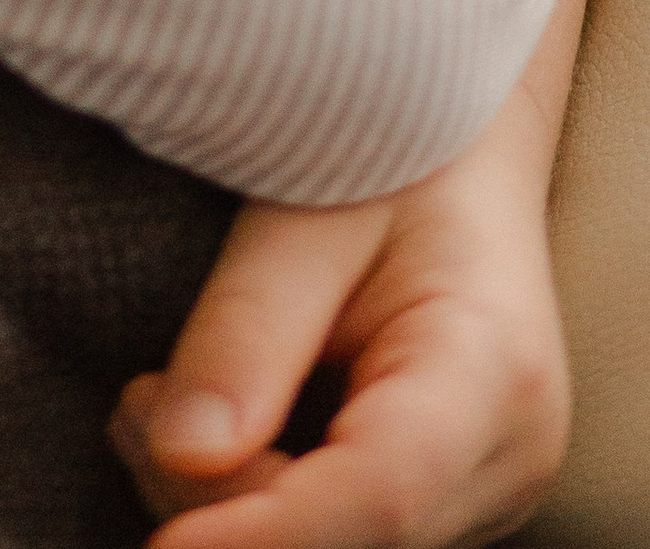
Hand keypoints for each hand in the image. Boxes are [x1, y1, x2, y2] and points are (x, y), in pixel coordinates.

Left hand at [107, 120, 569, 542]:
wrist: (465, 140)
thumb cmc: (392, 148)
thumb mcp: (307, 211)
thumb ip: (246, 329)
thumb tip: (180, 455)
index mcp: (493, 370)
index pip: (380, 496)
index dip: (263, 535)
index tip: (165, 547)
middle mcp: (508, 457)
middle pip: (352, 540)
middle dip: (222, 503)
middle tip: (140, 400)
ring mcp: (485, 492)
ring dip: (231, 508)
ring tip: (164, 400)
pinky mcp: (445, 502)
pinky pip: (341, 535)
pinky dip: (259, 508)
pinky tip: (217, 433)